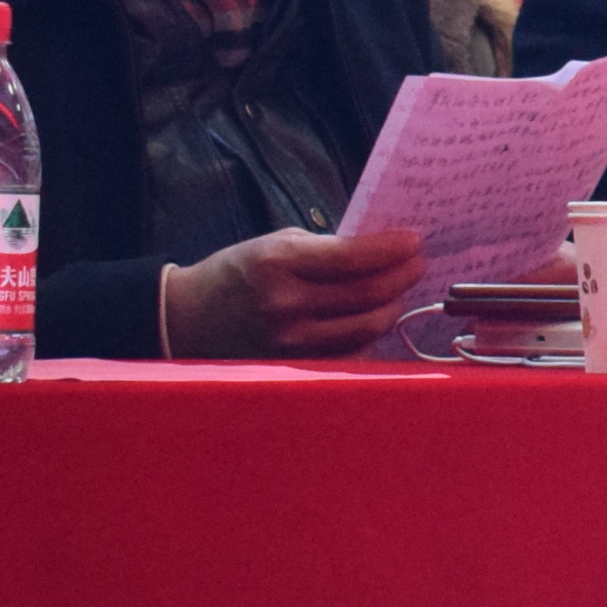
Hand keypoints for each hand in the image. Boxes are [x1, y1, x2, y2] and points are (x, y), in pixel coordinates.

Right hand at [162, 228, 427, 359]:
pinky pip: (352, 352)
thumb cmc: (238, 273)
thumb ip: (326, 247)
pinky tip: (374, 318)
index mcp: (278, 263)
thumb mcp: (275, 244)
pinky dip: (370, 334)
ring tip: (398, 290)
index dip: (392, 249)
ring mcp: (292, 341)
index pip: (352, 257)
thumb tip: (383, 247)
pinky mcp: (297, 366)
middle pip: (368, 294)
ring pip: (367, 326)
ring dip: (392, 305)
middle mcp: (285, 304)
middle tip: (417, 264)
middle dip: (403, 276)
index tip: (414, 240)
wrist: (190, 319)